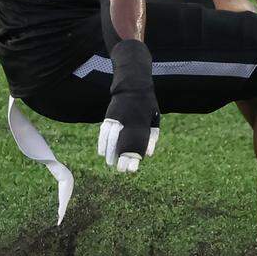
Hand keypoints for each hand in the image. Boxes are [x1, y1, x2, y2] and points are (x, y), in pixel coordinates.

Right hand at [97, 39, 160, 172]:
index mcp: (142, 124)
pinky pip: (104, 132)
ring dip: (111, 153)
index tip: (132, 169)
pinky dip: (102, 143)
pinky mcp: (109, 116)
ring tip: (111, 164)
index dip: (134, 158)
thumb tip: (148, 154)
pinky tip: (102, 153)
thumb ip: (152, 137)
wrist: (133, 85)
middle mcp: (129, 122)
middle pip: (124, 144)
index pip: (137, 145)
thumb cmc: (147, 105)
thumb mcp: (154, 119)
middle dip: (122, 159)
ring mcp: (118, 119)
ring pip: (112, 140)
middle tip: (121, 170)